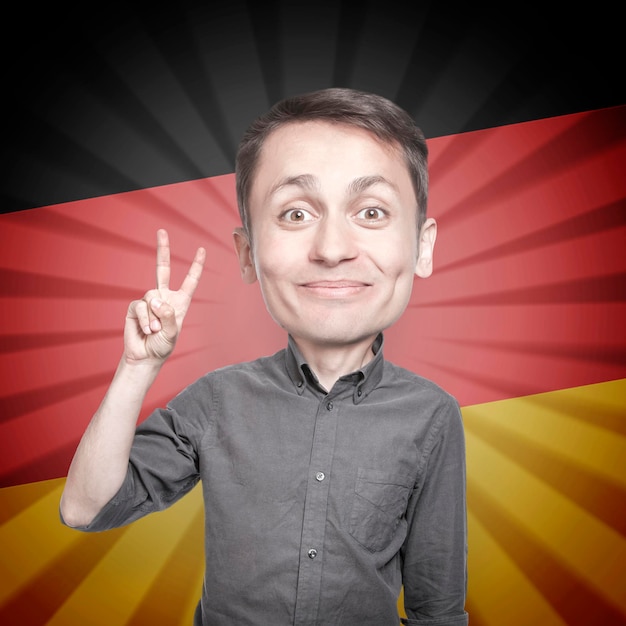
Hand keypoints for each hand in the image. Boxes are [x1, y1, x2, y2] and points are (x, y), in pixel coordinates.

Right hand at [125, 229, 205, 362]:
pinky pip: (140, 307)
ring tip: (154, 330)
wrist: (145, 356)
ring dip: (153, 317)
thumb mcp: (172, 332)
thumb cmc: (162, 346)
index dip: (196, 266)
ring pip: (151, 297)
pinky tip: (145, 330)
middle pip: (162, 269)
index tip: (202, 250)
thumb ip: (167, 315)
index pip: (189, 280)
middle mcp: (164, 297)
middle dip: (162, 249)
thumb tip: (156, 300)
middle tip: (161, 231)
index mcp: (179, 302)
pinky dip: (144, 320)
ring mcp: (148, 301)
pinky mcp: (135, 307)